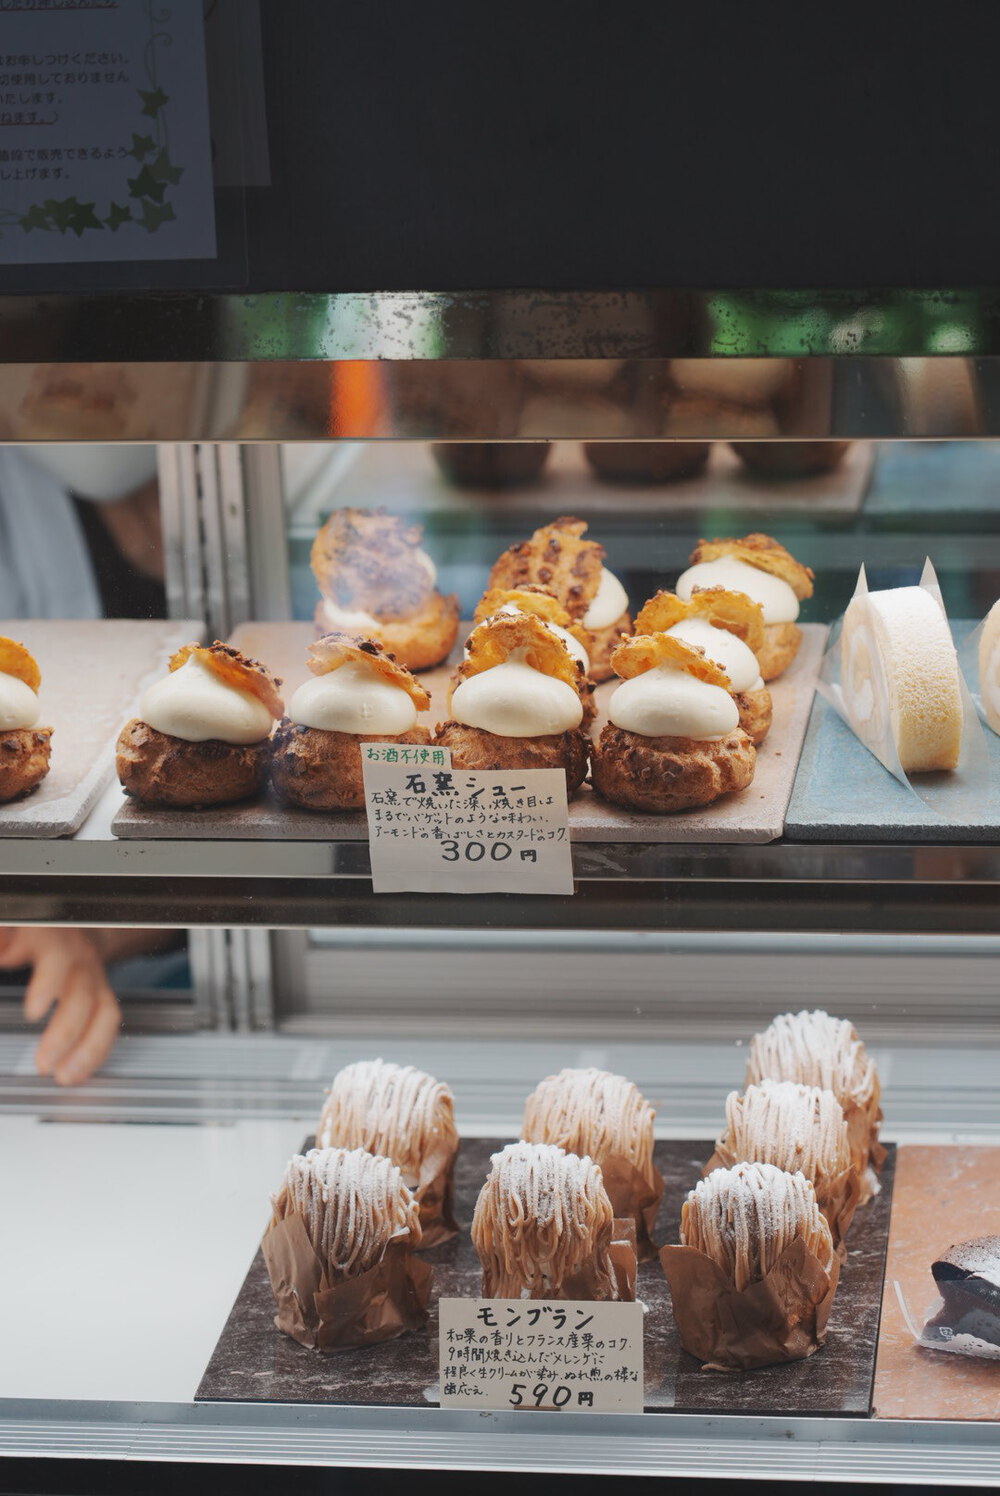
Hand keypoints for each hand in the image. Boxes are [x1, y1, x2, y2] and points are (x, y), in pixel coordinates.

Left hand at [0, 927, 121, 1084]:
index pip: (58, 958)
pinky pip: (107, 1022)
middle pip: (84, 994)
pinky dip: (96, 1051)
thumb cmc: (31, 929)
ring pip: (104, 1011)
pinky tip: (78, 1072)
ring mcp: (94, 976)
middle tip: (44, 1063)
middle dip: (66, 1032)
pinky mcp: (101, 994)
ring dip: (88, 1048)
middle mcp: (79, 957)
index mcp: (53, 937)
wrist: (67, 920)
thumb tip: (2, 954)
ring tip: (66, 1076)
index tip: (34, 1012)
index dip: (49, 984)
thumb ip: (4, 941)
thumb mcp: (13, 929)